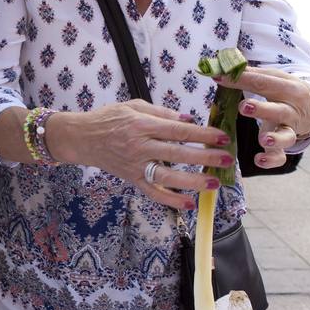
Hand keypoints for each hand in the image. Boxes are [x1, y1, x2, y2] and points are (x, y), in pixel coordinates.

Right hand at [47, 100, 231, 210]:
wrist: (82, 138)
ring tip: (214, 183)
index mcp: (142, 125)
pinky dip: (171, 201)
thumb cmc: (108, 118)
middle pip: (178, 153)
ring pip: (168, 177)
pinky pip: (153, 192)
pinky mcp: (132, 179)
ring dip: (193, 181)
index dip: (202, 134)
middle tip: (227, 159)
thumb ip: (161, 112)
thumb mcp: (133, 105)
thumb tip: (188, 120)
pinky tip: (189, 204)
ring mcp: (135, 165)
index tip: (222, 137)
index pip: (178, 131)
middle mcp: (140, 147)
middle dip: (205, 157)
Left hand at [214, 67, 309, 169]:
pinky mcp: (286, 144)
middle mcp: (292, 110)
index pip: (264, 82)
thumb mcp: (275, 78)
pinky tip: (259, 160)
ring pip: (286, 136)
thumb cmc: (285, 89)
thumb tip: (222, 66)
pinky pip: (282, 156)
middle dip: (262, 109)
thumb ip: (251, 74)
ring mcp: (291, 129)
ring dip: (274, 139)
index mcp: (289, 88)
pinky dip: (272, 160)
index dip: (241, 80)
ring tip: (262, 140)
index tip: (219, 77)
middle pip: (278, 110)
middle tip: (244, 107)